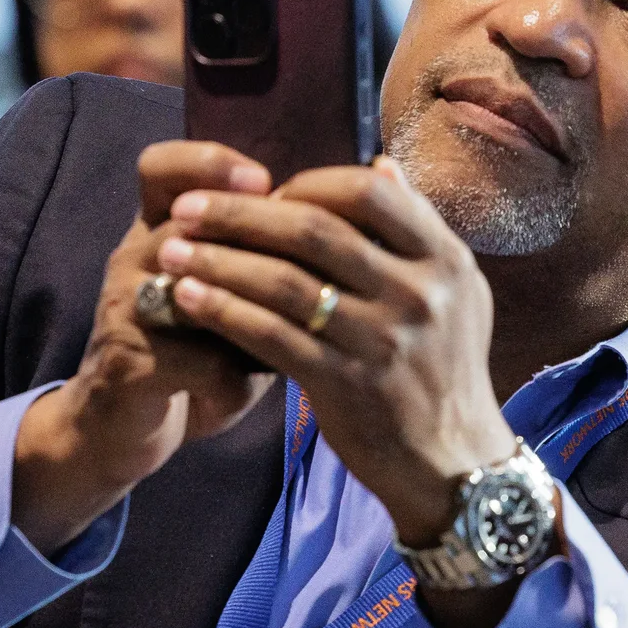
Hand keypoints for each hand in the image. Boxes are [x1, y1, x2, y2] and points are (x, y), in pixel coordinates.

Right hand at [10, 143, 278, 552]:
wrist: (120, 428)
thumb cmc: (192, 353)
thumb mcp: (225, 296)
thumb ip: (265, 262)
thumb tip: (350, 227)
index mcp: (156, 232)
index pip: (162, 168)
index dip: (208, 162)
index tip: (265, 181)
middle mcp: (133, 259)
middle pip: (186, 222)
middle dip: (250, 239)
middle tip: (305, 261)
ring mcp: (123, 310)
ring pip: (191, 288)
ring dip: (247, 309)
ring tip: (290, 327)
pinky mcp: (126, 365)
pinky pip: (193, 360)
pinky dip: (229, 379)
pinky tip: (245, 391)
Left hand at [156, 156, 512, 547]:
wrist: (453, 464)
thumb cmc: (443, 369)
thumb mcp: (456, 292)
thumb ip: (418, 229)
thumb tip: (380, 163)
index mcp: (445, 259)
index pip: (367, 192)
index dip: (307, 182)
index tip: (265, 190)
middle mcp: (418, 294)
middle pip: (313, 229)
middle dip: (240, 213)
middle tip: (187, 207)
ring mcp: (382, 341)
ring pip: (283, 283)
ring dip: (217, 260)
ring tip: (171, 250)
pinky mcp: (345, 385)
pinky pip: (271, 337)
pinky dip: (223, 311)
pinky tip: (187, 298)